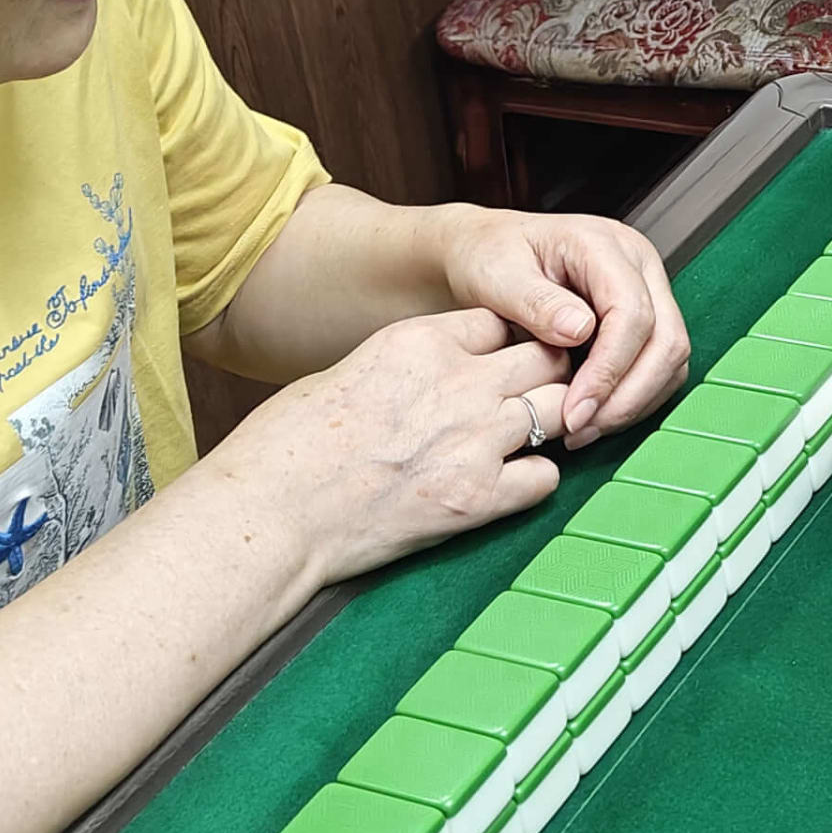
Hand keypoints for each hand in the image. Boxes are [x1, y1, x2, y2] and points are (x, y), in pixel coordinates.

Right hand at [200, 307, 569, 587]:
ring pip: (560, 410)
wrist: (271, 512)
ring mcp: (475, 441)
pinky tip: (510, 482)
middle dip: (547, 373)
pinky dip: (536, 479)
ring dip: (550, 422)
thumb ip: (407, 365)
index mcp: (420, 342)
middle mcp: (459, 383)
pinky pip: (546, 477)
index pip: (502, 319)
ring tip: (529, 437)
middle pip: (547, 356)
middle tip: (534, 393)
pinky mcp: (478, 500)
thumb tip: (432, 374)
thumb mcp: (349, 370)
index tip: (506, 356)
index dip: (509, 339)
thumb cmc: (286, 447)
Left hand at [441, 210, 689, 442]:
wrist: (482, 252)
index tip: (575, 407)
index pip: (632, 312)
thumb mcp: (498, 274)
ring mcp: (647, 292)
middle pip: (665, 340)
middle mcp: (637, 265)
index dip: (609, 369)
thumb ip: (537, 301)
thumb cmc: (489, 256)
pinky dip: (632, 399)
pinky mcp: (644, 321)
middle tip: (581, 427)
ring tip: (582, 428)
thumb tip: (579, 330)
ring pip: (669, 360)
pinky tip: (592, 416)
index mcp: (604, 244)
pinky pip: (658, 368)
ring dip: (632, 403)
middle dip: (627, 395)